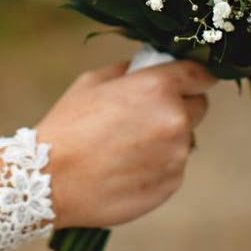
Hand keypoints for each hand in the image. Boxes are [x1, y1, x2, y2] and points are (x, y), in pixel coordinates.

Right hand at [35, 60, 215, 228]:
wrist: (48, 180)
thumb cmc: (68, 125)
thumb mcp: (94, 81)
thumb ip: (130, 71)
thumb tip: (147, 67)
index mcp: (158, 87)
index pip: (201, 74)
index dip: (195, 76)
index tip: (189, 81)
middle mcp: (175, 119)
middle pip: (198, 107)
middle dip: (180, 106)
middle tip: (149, 114)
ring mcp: (176, 154)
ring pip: (185, 139)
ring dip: (168, 138)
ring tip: (130, 146)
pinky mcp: (171, 184)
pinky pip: (174, 167)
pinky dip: (159, 165)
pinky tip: (129, 167)